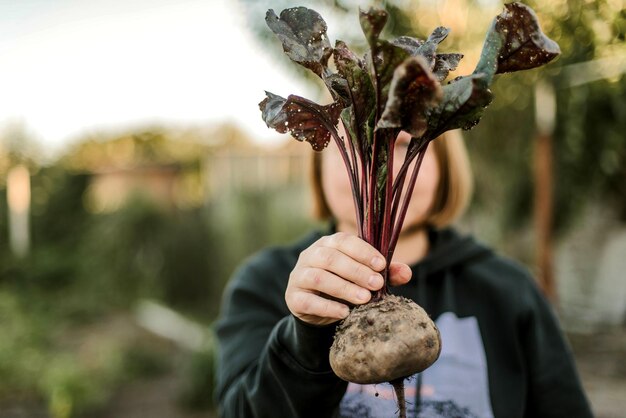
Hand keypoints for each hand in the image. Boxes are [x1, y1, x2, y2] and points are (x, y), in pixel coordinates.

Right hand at [286, 232, 411, 325]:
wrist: (317, 309)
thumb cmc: (344, 285)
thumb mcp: (364, 278)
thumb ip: (383, 273)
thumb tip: (406, 272)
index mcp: (328, 244)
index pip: (343, 241)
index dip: (363, 251)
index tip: (382, 265)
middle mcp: (310, 256)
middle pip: (330, 258)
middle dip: (356, 271)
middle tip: (377, 284)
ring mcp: (299, 276)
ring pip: (318, 278)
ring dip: (343, 288)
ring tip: (364, 299)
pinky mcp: (293, 298)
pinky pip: (308, 301)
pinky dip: (327, 307)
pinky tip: (344, 313)